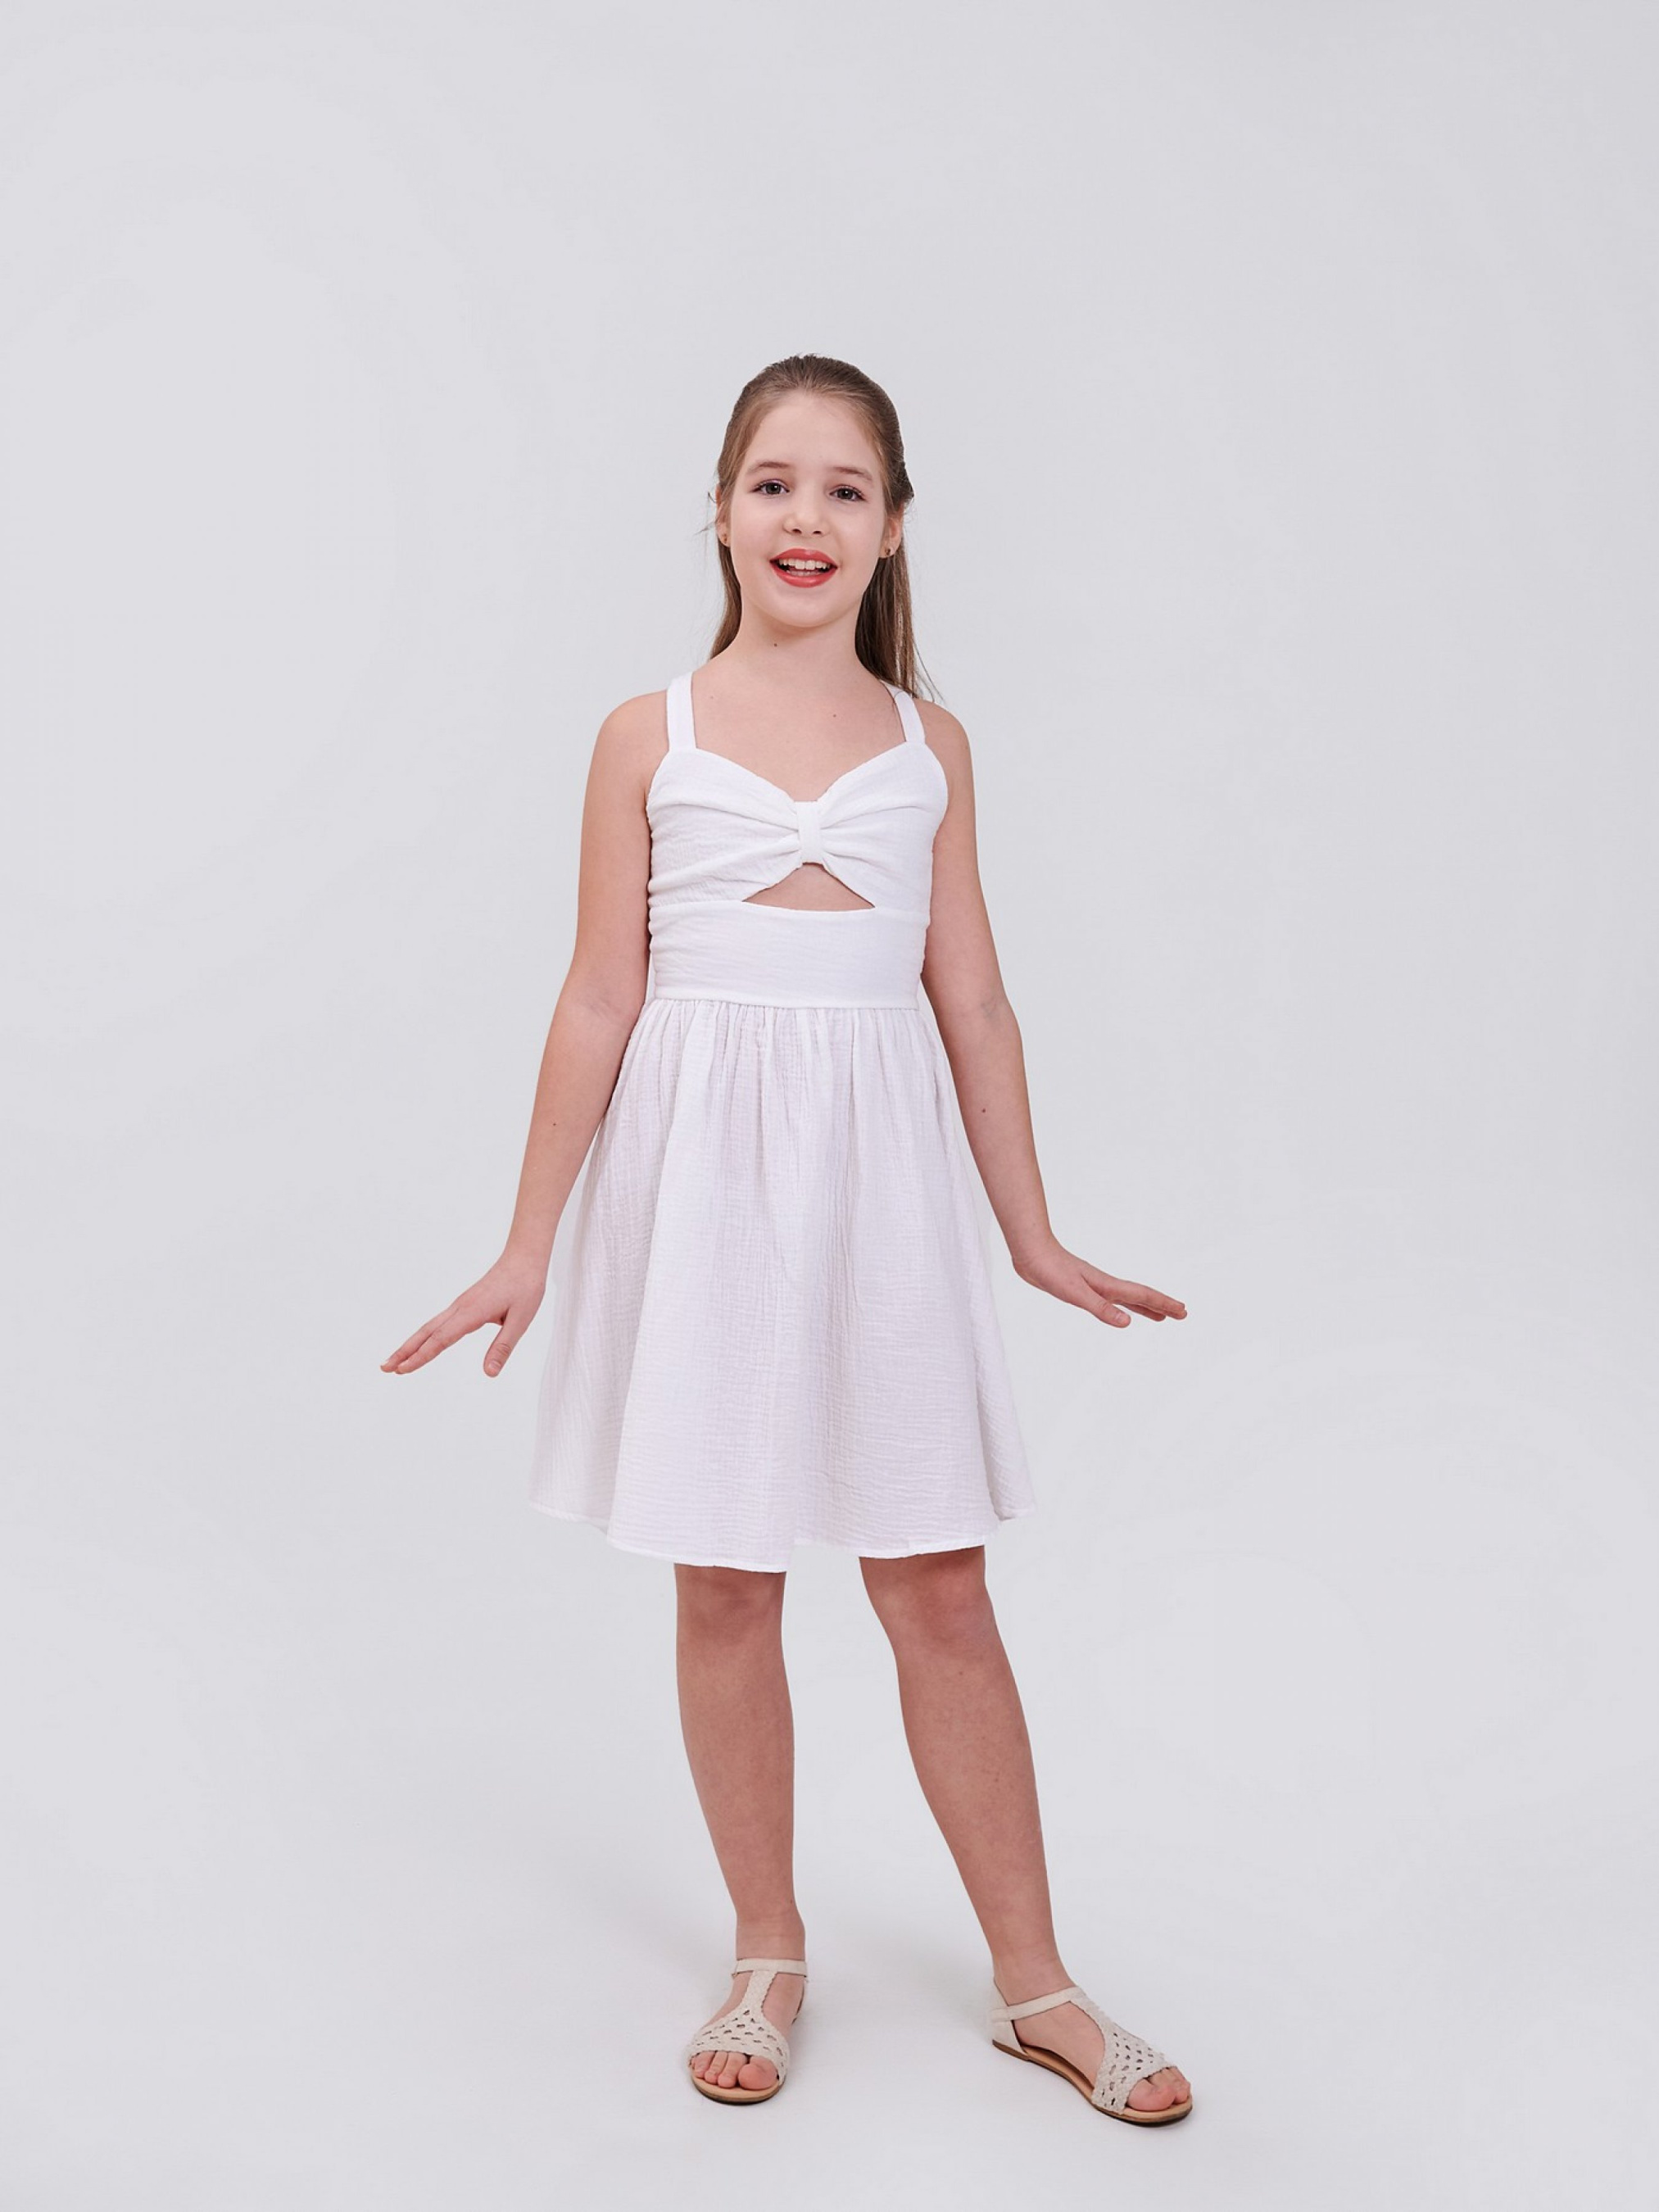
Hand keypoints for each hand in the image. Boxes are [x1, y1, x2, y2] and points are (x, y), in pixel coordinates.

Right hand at [380, 1251, 548, 1377]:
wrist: (524, 1257)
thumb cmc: (525, 1287)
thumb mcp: (520, 1320)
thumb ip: (503, 1347)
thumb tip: (489, 1374)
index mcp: (472, 1313)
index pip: (441, 1339)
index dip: (421, 1357)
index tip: (402, 1370)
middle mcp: (460, 1308)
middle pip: (426, 1333)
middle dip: (404, 1351)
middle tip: (383, 1368)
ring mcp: (460, 1305)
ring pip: (429, 1327)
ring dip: (411, 1344)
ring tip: (394, 1360)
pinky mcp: (464, 1303)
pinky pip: (439, 1322)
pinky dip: (425, 1336)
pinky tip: (421, 1344)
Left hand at [1012, 1238, 1186, 1328]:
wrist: (1031, 1252)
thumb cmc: (1050, 1270)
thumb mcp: (1075, 1293)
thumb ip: (1100, 1308)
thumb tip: (1127, 1323)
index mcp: (1107, 1286)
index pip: (1142, 1296)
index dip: (1163, 1304)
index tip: (1183, 1311)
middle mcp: (1105, 1285)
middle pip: (1140, 1297)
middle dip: (1161, 1305)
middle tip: (1182, 1314)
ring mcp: (1094, 1286)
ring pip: (1126, 1299)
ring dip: (1144, 1307)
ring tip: (1159, 1316)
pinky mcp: (1081, 1288)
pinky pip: (1111, 1299)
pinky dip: (1121, 1306)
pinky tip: (1119, 1310)